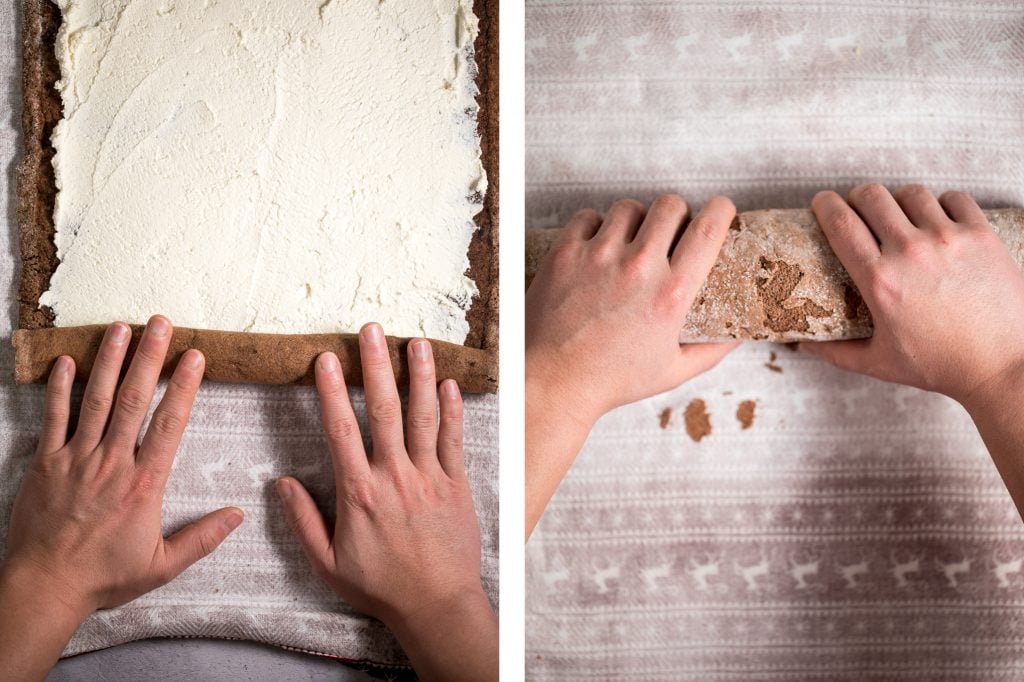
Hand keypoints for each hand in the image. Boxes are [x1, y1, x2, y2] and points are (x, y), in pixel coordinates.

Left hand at [0, 316, 241, 679]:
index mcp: (143, 483)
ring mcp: (76, 459)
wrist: (44, 587)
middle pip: (133, 399)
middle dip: (149, 357)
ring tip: (120, 328)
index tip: (194, 357)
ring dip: (109, 360)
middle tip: (160, 323)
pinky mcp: (45, 463)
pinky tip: (68, 361)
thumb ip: (202, 538)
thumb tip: (238, 515)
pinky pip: (53, 418)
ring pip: (96, 400)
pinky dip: (60, 388)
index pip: (168, 424)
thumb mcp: (162, 565)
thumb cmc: (103, 576)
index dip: (183, 387)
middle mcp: (111, 462)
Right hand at [276, 323, 495, 680]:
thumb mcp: (327, 563)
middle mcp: (395, 477)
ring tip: (417, 342)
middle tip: (372, 330)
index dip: (332, 391)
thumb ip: (303, 521)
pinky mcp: (455, 485)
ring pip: (424, 417)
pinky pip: (453, 441)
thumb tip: (280, 483)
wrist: (436, 604)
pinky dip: (452, 411)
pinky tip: (449, 384)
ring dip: (421, 377)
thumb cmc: (380, 585)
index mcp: (359, 492)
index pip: (340, 430)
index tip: (326, 359)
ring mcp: (428, 478)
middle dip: (377, 366)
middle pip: (384, 411)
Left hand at [526, 194, 738, 424]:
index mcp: (671, 294)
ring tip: (630, 241)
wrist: (554, 383)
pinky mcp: (564, 254)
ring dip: (636, 220)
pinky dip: (595, 226)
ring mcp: (598, 257)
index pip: (708, 229)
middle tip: (670, 231)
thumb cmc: (612, 380)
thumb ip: (712, 350)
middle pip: (670, 206)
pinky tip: (597, 246)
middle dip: (677, 214)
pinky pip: (588, 216)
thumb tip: (740, 334)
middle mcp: (637, 269)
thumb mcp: (673, 371)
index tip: (720, 211)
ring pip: (629, 208)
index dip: (720, 210)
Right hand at [801, 185, 1023, 403]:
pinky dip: (942, 204)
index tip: (822, 204)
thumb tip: (802, 344)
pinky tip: (939, 220)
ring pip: (911, 193)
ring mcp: (949, 240)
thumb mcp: (878, 363)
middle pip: (871, 195)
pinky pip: (954, 198)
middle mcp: (911, 253)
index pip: (840, 222)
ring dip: (900, 201)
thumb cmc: (940, 366)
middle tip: (860, 211)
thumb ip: (834, 352)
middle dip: (858, 199)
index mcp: (879, 281)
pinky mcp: (981, 236)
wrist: (1001, 366)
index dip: (824, 205)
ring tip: (901, 217)